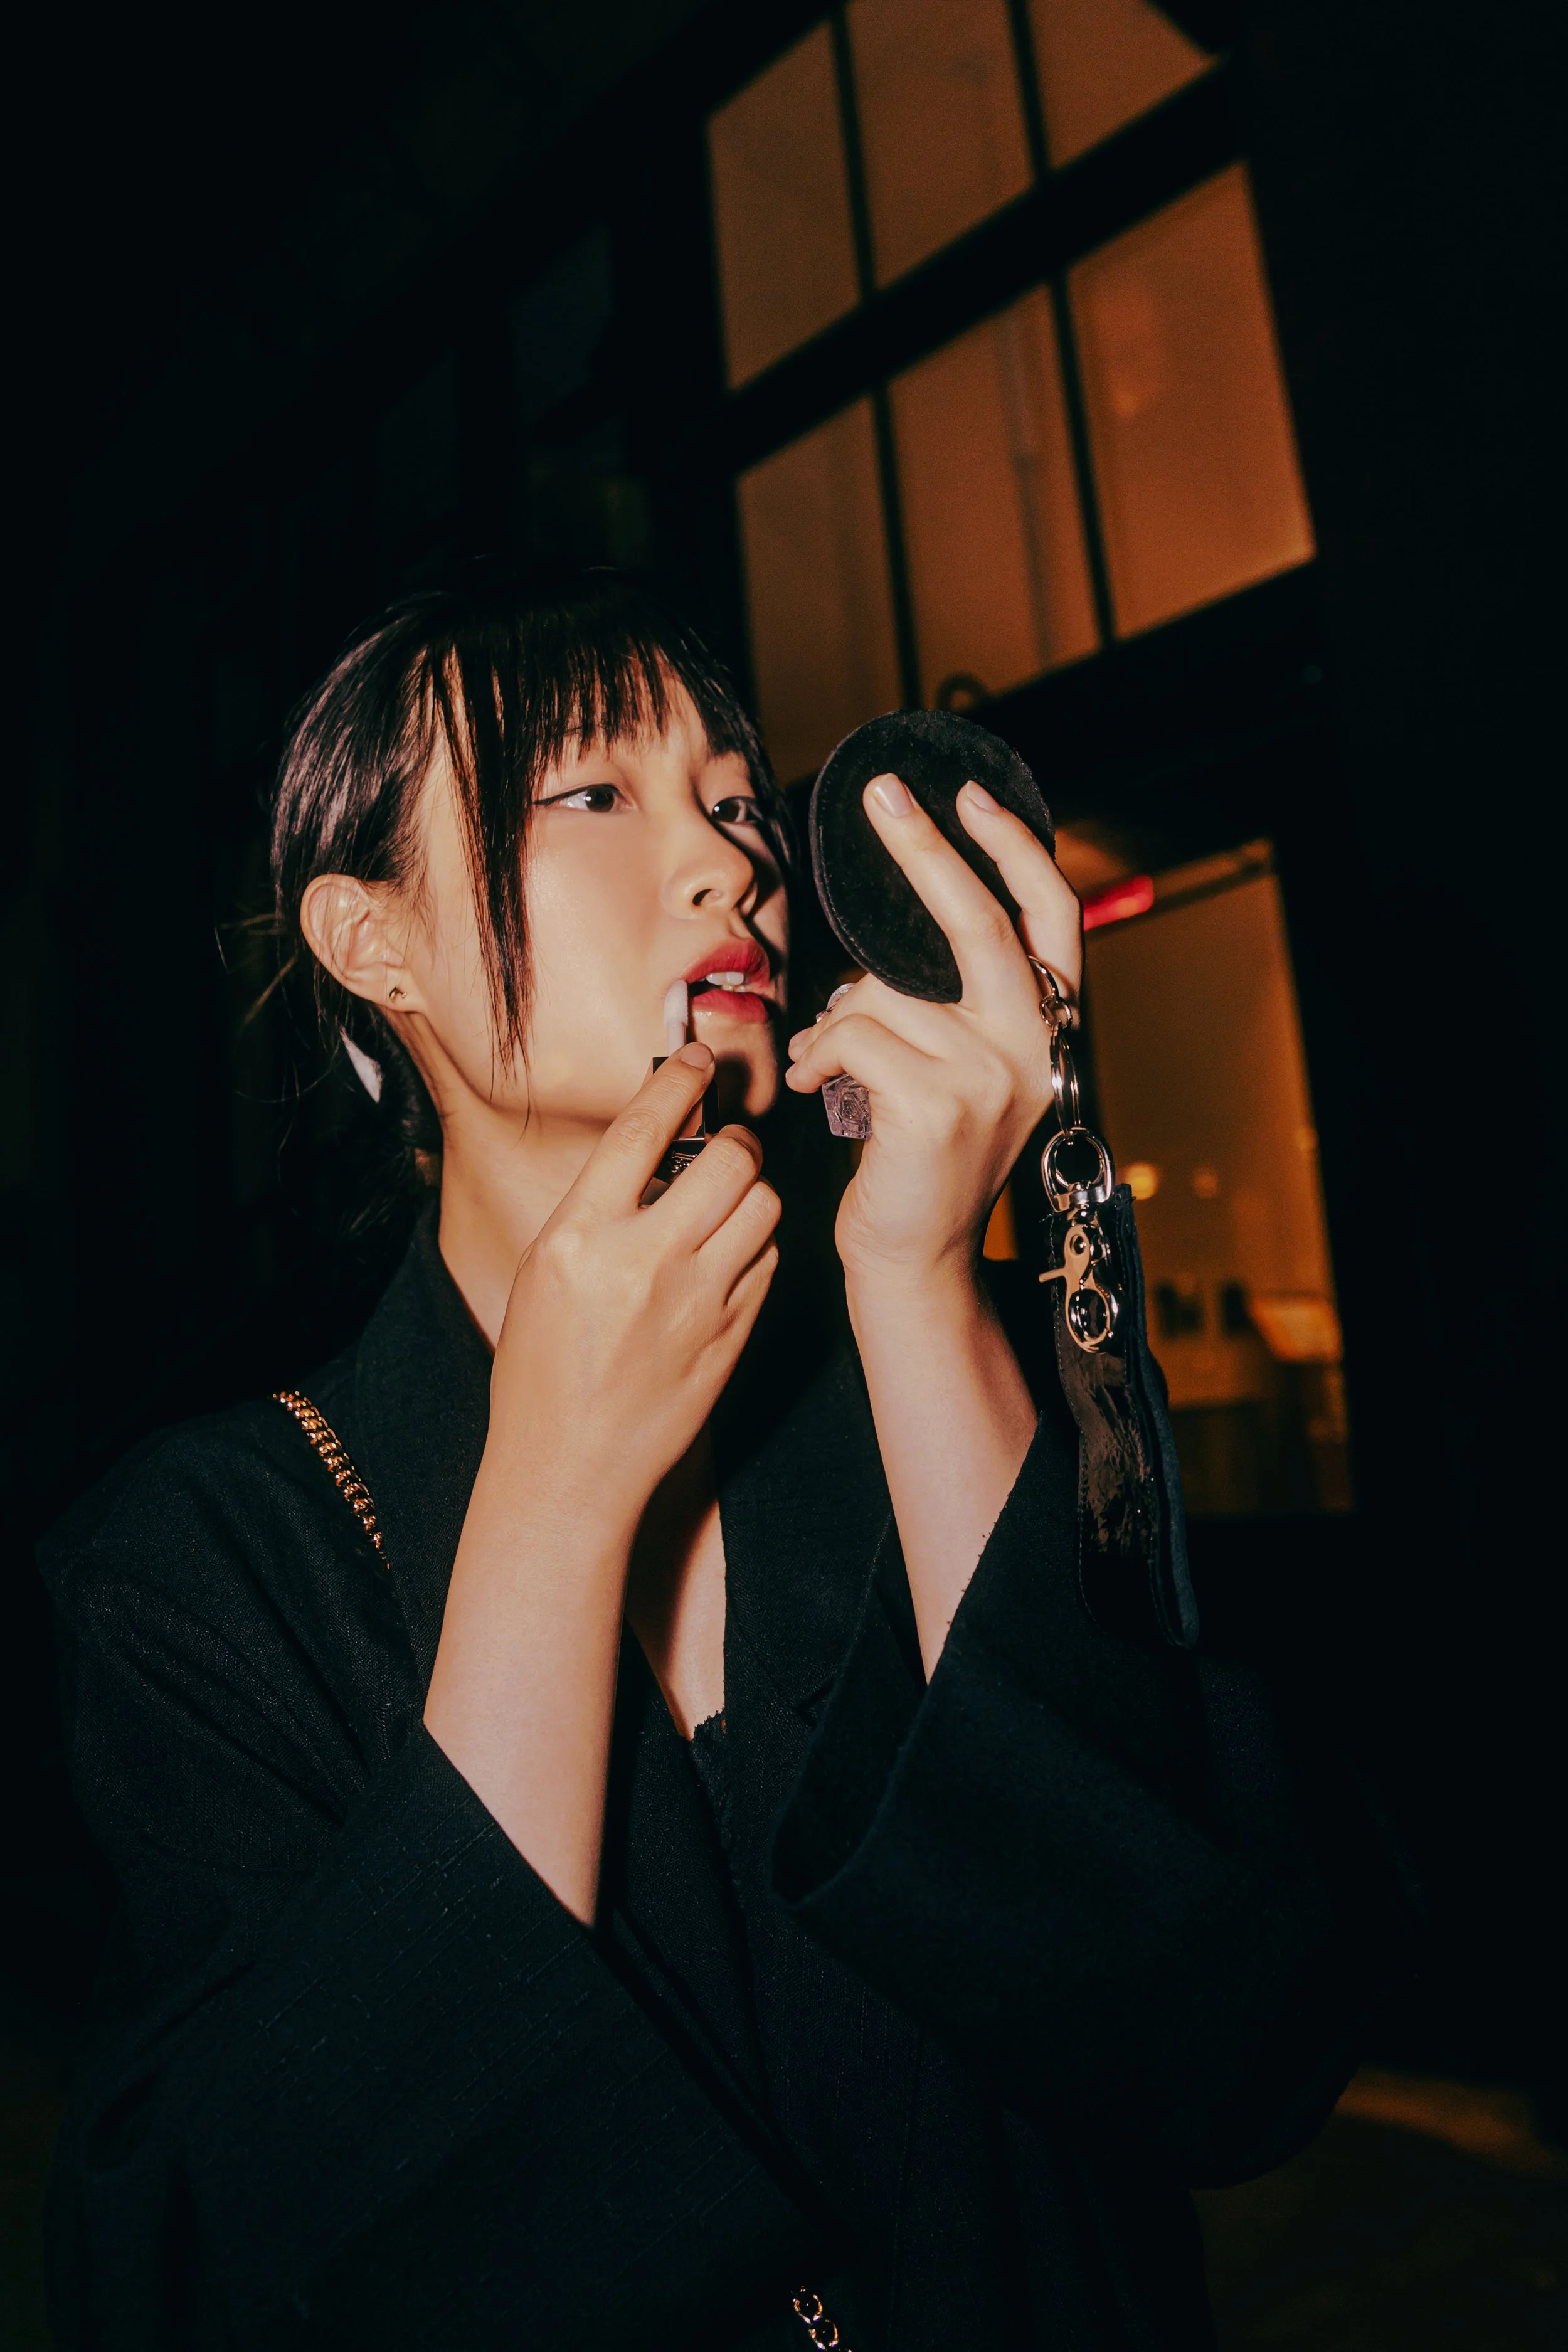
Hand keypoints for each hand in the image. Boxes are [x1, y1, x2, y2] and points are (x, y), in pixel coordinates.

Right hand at [489, 1045, 780, 1531]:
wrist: (570, 1465)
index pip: (642, 1129)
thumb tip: (652, 1145)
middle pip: (729, 1160)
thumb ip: (597, 1208)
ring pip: (764, 1206)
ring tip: (728, 1204)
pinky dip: (757, 1246)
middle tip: (724, 1147)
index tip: (698, 1059)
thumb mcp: (543, 1272)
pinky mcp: (733, 1336)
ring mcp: (697, 1302)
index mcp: (579, 1237)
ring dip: (753, 1192)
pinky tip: (729, 1258)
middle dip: (735, 1140)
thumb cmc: (543, 1368)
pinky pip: (769, 1261)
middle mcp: (644, 1262)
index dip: (679, 1079)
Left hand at [784, 774, 1080, 1284]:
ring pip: (887, 992)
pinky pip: (856, 1036)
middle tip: (885, 795)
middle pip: (981, 923)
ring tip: (822, 1059)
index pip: (1052, 918)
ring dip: (836, 1016)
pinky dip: (819, 1052)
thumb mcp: (955, 1068)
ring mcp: (992, 1081)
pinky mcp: (938, 1109)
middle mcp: (1033, 1050)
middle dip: (927, 849)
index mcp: (1046, 1031)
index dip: (1018, 849)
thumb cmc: (917, 1155)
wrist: (913, 1256)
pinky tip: (813, 1082)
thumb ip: (947, 1002)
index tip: (973, 796)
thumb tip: (889, 936)